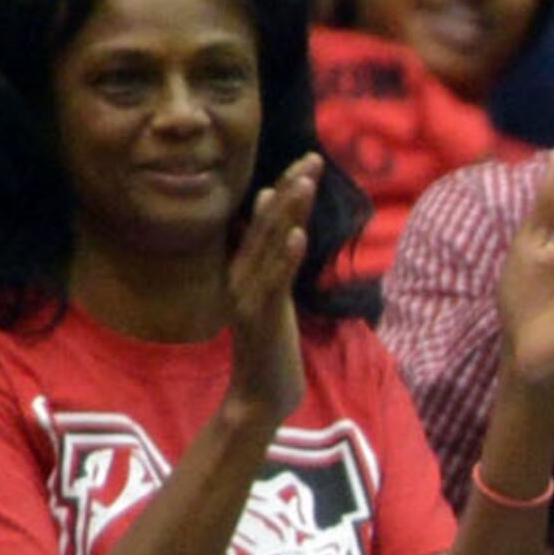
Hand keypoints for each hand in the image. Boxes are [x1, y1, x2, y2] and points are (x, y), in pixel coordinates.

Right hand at [219, 154, 326, 423]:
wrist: (259, 394)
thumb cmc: (269, 341)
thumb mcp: (270, 290)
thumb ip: (270, 253)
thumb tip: (272, 208)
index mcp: (243, 269)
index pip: (265, 222)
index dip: (285, 191)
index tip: (306, 163)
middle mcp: (241, 277)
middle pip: (266, 226)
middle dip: (290, 192)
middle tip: (312, 160)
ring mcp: (248, 296)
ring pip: (269, 248)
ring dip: (288, 214)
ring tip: (304, 183)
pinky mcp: (260, 317)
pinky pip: (274, 283)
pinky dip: (284, 258)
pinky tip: (297, 235)